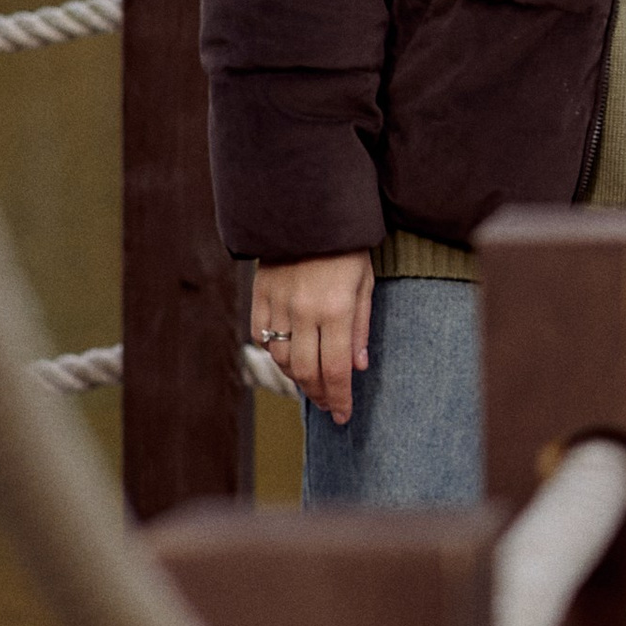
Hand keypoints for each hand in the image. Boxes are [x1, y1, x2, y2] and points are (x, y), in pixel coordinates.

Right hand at [251, 252, 373, 421]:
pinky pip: (261, 334)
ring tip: (312, 382)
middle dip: (318, 394)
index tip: (343, 416)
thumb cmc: (348, 247)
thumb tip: (357, 367)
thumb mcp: (365, 284)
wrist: (310, 209)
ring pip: (280, 357)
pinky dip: (275, 351)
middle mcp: (303, 311)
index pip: (336, 369)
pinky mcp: (260, 294)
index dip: (339, 397)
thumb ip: (360, 327)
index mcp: (335, 310)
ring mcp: (278, 303)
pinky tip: (289, 356)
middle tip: (328, 404)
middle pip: (305, 370)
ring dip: (296, 376)